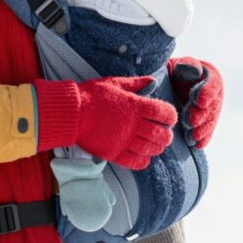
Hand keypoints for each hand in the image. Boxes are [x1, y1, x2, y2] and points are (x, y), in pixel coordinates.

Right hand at [34, 76, 175, 169]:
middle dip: (166, 134)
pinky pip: (137, 162)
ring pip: (151, 149)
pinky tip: (143, 156)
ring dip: (157, 147)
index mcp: (135, 106)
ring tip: (155, 145)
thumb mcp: (114, 83)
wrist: (71, 112)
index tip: (167, 117)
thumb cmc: (91, 95)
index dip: (170, 116)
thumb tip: (152, 81)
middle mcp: (133, 124)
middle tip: (164, 133)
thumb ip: (136, 84)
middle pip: (161, 134)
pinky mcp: (114, 153)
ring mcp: (124, 140)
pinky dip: (144, 160)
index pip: (165, 113)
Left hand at [167, 58, 222, 148]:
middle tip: (191, 122)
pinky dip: (204, 138)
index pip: (214, 84)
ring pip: (211, 120)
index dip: (207, 93)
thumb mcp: (177, 64)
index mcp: (211, 75)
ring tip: (192, 136)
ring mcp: (212, 109)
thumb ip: (186, 65)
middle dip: (203, 115)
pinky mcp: (206, 122)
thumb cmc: (171, 72)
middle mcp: (215, 93)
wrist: (167, 85)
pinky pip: (208, 131)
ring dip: (203, 129)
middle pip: (213, 105)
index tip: (199, 102)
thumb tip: (194, 69)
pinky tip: (197, 144)